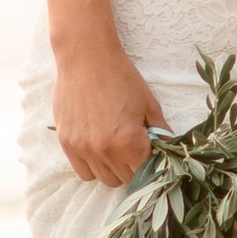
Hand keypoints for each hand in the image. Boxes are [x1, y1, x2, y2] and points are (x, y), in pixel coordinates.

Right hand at [52, 42, 164, 186]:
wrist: (86, 58)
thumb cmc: (121, 77)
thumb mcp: (148, 103)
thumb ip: (161, 131)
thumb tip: (169, 149)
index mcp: (129, 142)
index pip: (145, 173)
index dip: (151, 165)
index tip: (150, 154)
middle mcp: (105, 151)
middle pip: (125, 180)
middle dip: (133, 167)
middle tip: (133, 147)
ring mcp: (83, 149)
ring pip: (104, 179)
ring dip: (113, 169)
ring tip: (115, 146)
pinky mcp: (67, 144)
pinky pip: (83, 172)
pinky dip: (93, 166)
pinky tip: (98, 148)